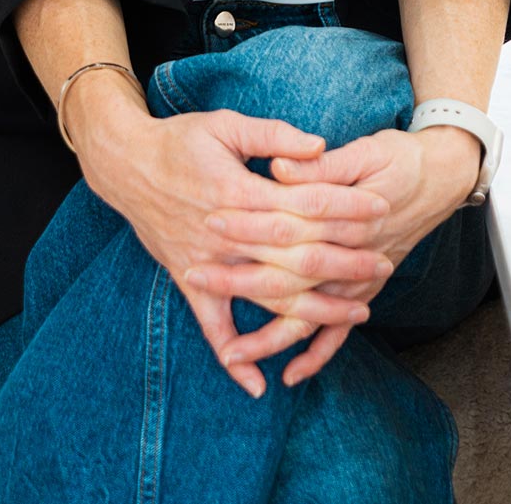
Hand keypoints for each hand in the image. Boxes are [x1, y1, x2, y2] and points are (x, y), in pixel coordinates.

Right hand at [85, 105, 392, 399]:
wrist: (125, 164)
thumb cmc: (179, 139)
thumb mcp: (226, 124)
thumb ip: (274, 136)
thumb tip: (319, 147)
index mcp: (238, 192)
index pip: (304, 205)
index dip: (345, 206)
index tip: (380, 207)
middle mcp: (226, 234)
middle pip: (296, 255)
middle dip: (345, 262)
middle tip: (385, 263)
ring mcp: (208, 262)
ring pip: (269, 295)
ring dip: (315, 309)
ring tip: (359, 313)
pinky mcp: (189, 279)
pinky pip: (211, 326)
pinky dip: (232, 357)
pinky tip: (258, 385)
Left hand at [194, 126, 482, 386]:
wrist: (443, 176)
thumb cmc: (399, 157)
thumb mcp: (365, 149)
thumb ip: (321, 165)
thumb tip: (279, 168)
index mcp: (350, 210)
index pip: (292, 218)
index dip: (251, 218)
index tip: (212, 218)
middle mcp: (355, 251)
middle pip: (291, 271)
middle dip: (242, 278)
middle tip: (197, 276)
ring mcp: (359, 276)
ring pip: (310, 313)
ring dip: (270, 334)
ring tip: (231, 353)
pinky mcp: (364, 288)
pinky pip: (338, 330)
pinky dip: (317, 354)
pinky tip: (290, 375)